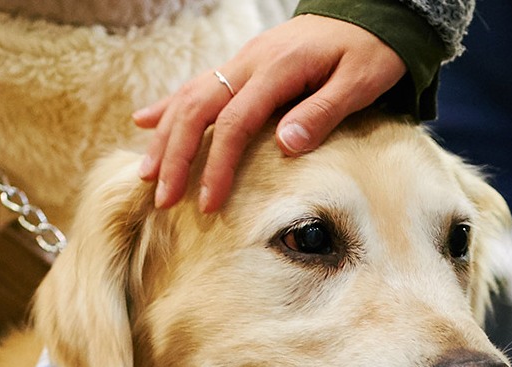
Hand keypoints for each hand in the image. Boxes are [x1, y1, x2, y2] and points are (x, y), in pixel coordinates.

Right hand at [133, 15, 407, 211]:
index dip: (217, 165)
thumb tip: (286, 144)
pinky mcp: (241, 64)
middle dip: (175, 156)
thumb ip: (323, 111)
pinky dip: (167, 105)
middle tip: (162, 199)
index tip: (208, 203)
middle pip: (197, 109)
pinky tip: (143, 122)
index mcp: (277, 69)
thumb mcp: (359, 82)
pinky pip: (196, 85)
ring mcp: (241, 61)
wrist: (366, 15)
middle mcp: (249, 62)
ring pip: (189, 97)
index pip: (234, 123)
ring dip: (164, 136)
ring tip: (147, 175)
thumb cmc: (369, 53)